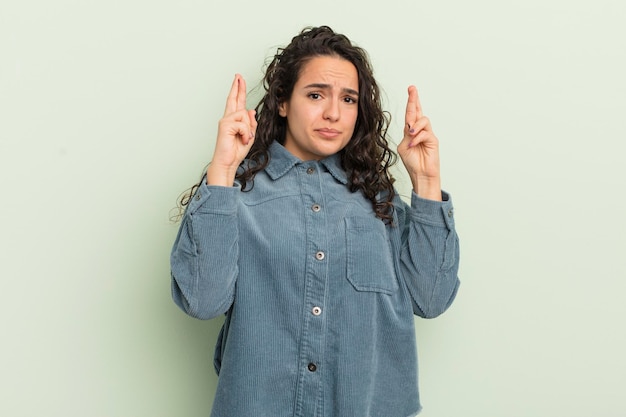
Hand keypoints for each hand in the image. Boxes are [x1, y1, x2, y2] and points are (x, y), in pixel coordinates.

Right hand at [206, 74, 257, 185]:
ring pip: (244, 114)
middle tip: (239, 76)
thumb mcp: (250, 136)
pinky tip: (242, 140)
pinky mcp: (225, 125)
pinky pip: (243, 124)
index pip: (237, 102)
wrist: (228, 162)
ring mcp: (225, 121)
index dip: (238, 90)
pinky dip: (246, 134)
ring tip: (244, 139)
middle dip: (238, 87)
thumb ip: (251, 123)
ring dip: (248, 129)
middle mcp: (228, 118)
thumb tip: (251, 110)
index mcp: (234, 121)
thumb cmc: (236, 151)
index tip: (239, 80)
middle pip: (234, 99)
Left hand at [397, 85, 441, 200]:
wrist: (420, 175)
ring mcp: (427, 134)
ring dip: (415, 126)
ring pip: (422, 120)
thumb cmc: (412, 163)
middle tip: (412, 88)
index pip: (411, 114)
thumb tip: (410, 126)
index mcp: (411, 131)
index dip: (411, 102)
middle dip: (414, 99)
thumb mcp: (403, 147)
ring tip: (410, 134)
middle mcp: (419, 130)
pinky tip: (412, 144)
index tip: (411, 89)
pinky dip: (417, 138)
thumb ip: (406, 134)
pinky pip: (425, 133)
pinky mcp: (433, 140)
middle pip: (417, 112)